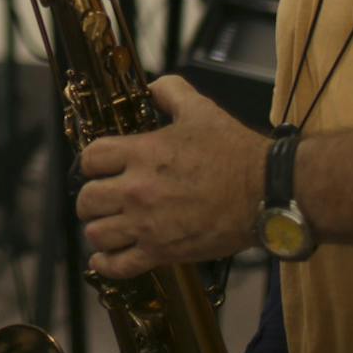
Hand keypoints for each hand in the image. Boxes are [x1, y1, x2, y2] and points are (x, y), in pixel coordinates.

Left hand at [75, 75, 265, 278]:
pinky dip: (107, 263)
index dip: (92, 163)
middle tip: (102, 199)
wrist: (266, 191)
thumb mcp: (200, 110)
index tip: (101, 168)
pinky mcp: (162, 252)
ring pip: (96, 233)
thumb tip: (152, 87)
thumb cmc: (235, 152)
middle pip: (87, 199)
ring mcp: (147, 224)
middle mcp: (137, 189)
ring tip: (108, 225)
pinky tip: (105, 257)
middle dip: (91, 199)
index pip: (90, 158)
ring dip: (98, 229)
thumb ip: (170, 92)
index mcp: (141, 153)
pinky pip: (119, 265)